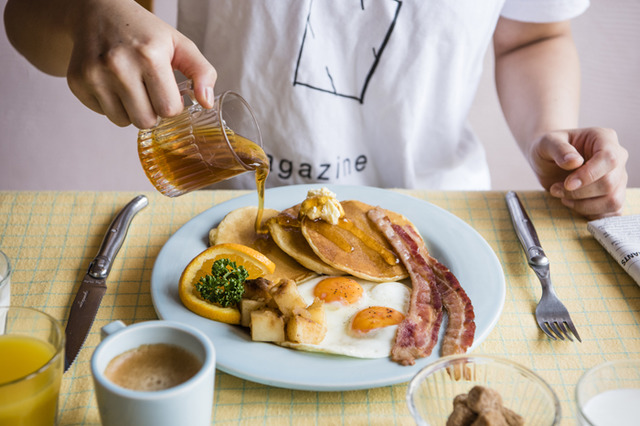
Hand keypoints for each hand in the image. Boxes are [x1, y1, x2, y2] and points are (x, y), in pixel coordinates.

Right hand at [66, 0, 215, 127]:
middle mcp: (118, 65)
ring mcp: (94, 75)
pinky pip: (103, 114)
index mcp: (149, 56)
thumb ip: (202, 72)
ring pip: (123, 122)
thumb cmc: (144, 31)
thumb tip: (206, 102)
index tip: (167, 90)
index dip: (172, 104)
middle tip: (149, 90)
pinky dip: (111, 105)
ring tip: (131, 86)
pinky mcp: (77, 82)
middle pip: (146, 121)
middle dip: (152, 111)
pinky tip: (113, 83)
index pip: (169, 109)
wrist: (98, 11)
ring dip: (131, 111)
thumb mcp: (180, 44)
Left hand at [528, 127, 627, 218]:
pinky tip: (573, 204)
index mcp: (604, 139)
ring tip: (563, 197)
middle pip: (609, 183)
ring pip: (612, 200)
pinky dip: (590, 213)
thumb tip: (574, 162)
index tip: (567, 184)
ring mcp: (618, 178)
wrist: (549, 160)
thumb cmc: (548, 148)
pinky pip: (611, 212)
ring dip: (583, 205)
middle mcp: (617, 157)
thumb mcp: (546, 143)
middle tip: (556, 190)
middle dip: (579, 193)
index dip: (588, 175)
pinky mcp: (613, 195)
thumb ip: (559, 149)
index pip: (609, 159)